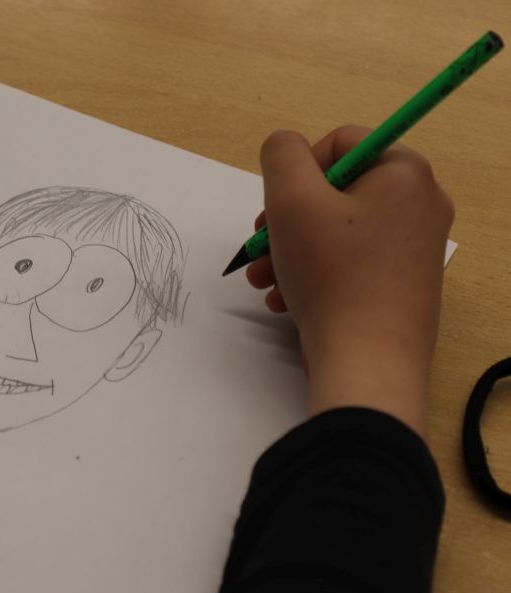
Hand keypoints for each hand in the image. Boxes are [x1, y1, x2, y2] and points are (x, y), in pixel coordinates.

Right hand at [247, 126, 454, 436]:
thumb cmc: (332, 274)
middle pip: (334, 191)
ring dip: (290, 251)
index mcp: (404, 173)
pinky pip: (348, 263)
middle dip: (287, 219)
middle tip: (261, 245)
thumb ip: (281, 155)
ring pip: (335, 232)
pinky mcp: (402, 285)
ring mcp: (414, 249)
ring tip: (265, 280)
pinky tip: (286, 299)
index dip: (298, 171)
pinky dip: (313, 275)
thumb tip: (285, 146)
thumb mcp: (291, 200)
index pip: (340, 143)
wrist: (367, 362)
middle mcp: (419, 205)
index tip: (278, 208)